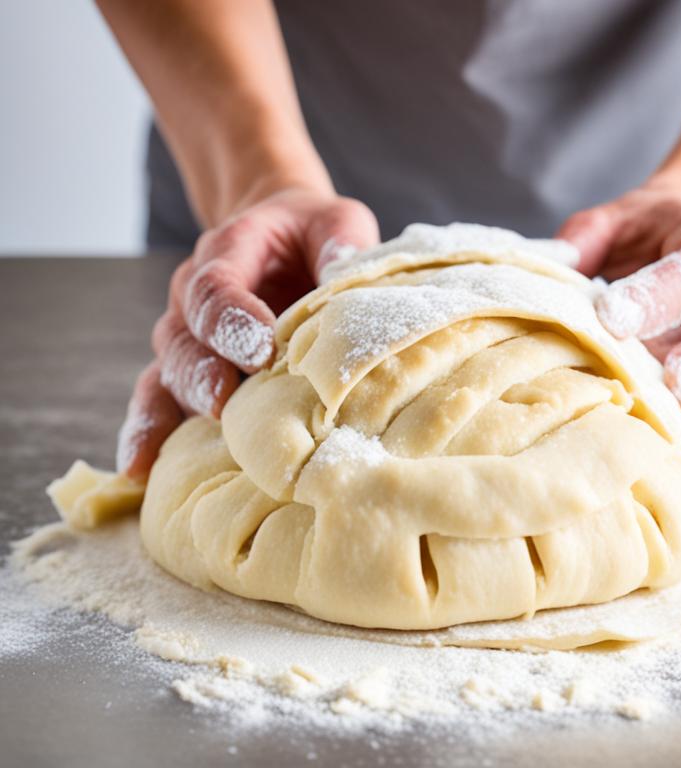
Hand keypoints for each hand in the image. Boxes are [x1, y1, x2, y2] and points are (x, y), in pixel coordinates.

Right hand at [117, 189, 378, 480]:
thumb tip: (348, 273)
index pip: (216, 284)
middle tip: (226, 398)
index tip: (261, 349)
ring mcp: (188, 335)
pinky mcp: (192, 370)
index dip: (233, 317)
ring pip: (169, 371)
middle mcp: (194, 295)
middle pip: (185, 335)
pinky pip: (158, 398)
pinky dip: (148, 432)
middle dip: (204, 369)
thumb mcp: (336, 222)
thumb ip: (340, 241)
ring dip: (185, 404)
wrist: (282, 234)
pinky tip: (139, 471)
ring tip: (203, 437)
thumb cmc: (311, 233)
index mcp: (229, 251)